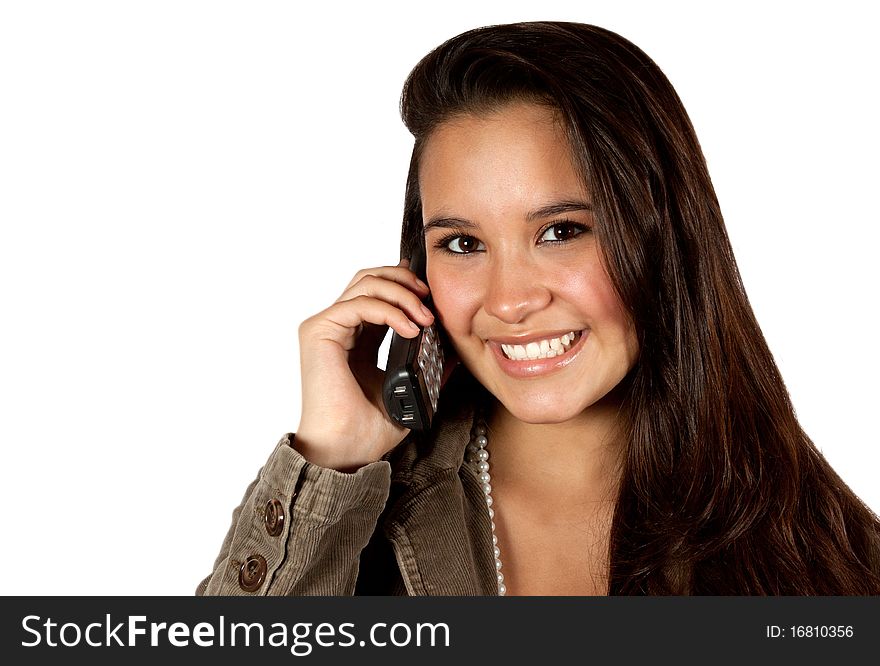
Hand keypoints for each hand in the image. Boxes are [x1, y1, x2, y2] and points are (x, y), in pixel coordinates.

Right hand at [294, 259, 434, 470]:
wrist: (345, 451)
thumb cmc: (366, 431)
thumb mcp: (406, 391)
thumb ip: (424, 368)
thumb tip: (453, 355)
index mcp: (355, 339)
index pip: (377, 293)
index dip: (404, 284)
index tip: (430, 291)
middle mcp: (338, 328)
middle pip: (370, 278)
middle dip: (404, 280)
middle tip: (430, 297)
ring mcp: (326, 327)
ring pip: (366, 283)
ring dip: (402, 294)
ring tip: (426, 317)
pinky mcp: (319, 332)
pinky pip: (359, 303)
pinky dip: (390, 310)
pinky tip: (411, 329)